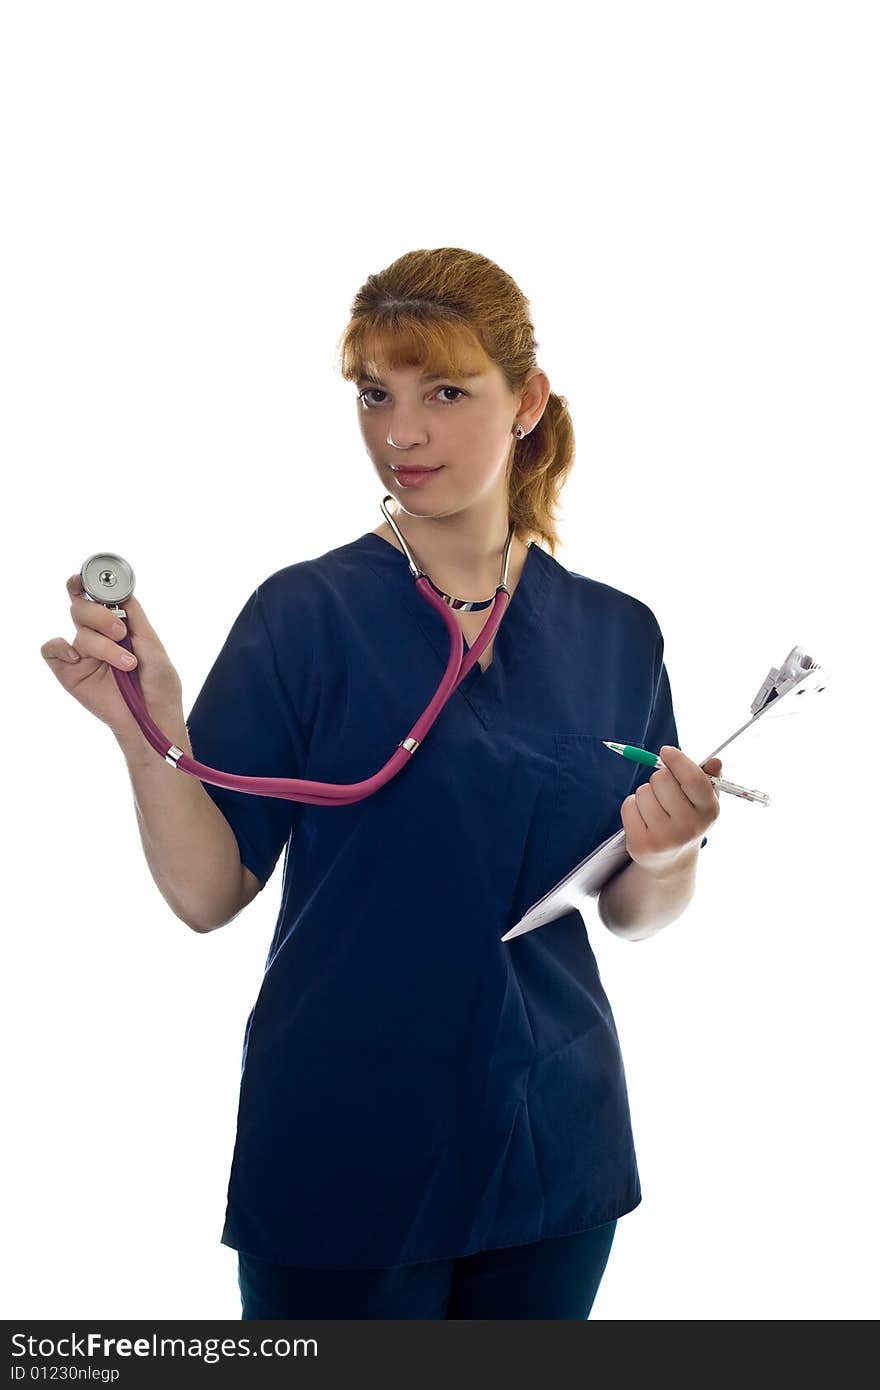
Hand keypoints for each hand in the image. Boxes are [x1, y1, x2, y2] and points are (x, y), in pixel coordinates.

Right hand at [41, 572, 184, 743]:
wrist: (154, 718)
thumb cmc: (159, 684)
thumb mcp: (153, 645)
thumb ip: (135, 618)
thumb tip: (120, 593)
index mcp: (118, 624)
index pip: (97, 596)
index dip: (89, 582)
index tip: (89, 579)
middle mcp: (98, 635)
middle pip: (83, 607)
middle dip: (101, 616)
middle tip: (121, 633)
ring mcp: (83, 654)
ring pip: (79, 631)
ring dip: (103, 646)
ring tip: (126, 664)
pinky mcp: (69, 673)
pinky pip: (52, 650)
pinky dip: (62, 649)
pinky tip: (79, 660)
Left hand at [620, 745, 721, 876]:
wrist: (671, 860)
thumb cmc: (687, 819)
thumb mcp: (703, 801)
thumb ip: (708, 778)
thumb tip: (716, 761)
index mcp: (709, 812)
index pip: (693, 778)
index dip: (677, 760)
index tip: (666, 751)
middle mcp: (689, 827)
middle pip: (662, 779)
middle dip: (660, 778)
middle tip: (664, 791)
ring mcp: (664, 838)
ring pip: (643, 791)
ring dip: (646, 793)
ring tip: (656, 808)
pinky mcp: (642, 844)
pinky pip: (628, 806)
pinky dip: (632, 806)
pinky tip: (643, 818)